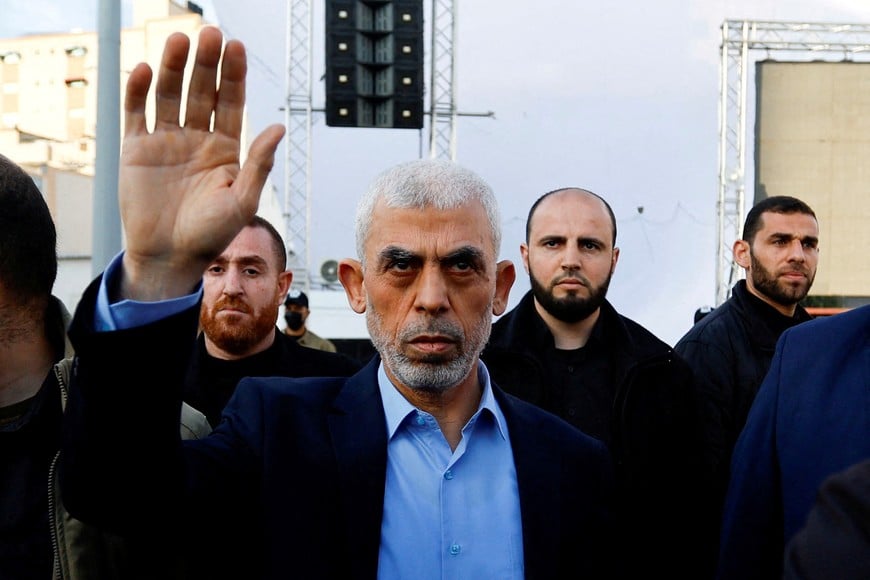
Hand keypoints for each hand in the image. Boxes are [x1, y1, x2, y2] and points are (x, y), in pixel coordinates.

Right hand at [118, 27, 284, 300]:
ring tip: (180, 39)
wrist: (168, 258)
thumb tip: (279, 126)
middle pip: (202, 91)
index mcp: (226, 148)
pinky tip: (147, 69)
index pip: (231, 102)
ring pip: (170, 94)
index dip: (233, 75)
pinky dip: (139, 91)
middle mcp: (197, 139)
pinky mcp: (136, 148)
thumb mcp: (242, 200)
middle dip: (206, 64)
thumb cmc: (211, 235)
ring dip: (175, 67)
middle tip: (210, 34)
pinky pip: (137, 112)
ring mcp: (166, 141)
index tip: (236, 47)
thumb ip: (259, 163)